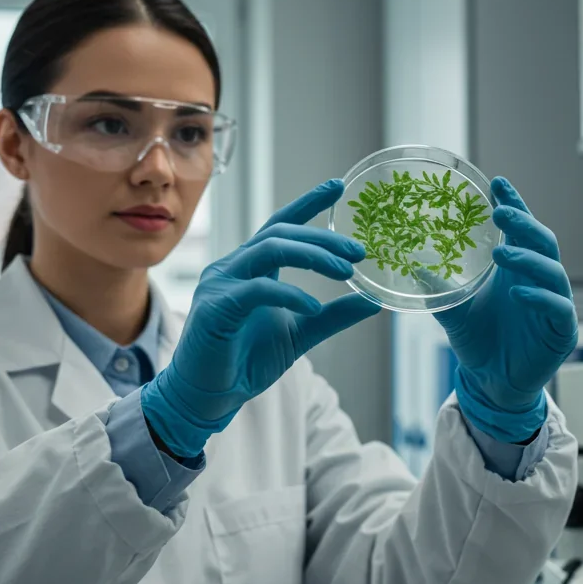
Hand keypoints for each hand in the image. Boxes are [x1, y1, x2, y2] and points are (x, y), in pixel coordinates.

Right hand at [141, 180, 381, 457]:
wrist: (209, 397)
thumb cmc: (245, 361)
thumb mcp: (301, 333)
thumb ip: (334, 316)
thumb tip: (373, 301)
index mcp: (251, 268)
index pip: (280, 225)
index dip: (308, 203)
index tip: (337, 186)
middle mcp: (233, 268)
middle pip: (280, 234)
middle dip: (322, 238)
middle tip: (357, 251)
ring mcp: (220, 284)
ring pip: (268, 249)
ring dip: (311, 255)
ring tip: (343, 270)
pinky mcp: (215, 308)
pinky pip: (256, 289)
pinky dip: (289, 293)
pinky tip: (313, 306)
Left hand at [434, 177, 577, 442]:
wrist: (492, 382)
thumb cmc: (478, 340)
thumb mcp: (453, 311)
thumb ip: (438, 289)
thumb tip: (410, 265)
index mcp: (517, 268)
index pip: (520, 229)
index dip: (514, 204)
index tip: (497, 183)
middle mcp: (539, 280)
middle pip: (542, 241)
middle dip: (523, 223)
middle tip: (499, 212)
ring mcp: (554, 303)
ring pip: (552, 271)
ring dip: (528, 258)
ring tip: (500, 253)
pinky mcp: (561, 330)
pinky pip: (557, 308)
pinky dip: (539, 297)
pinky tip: (518, 292)